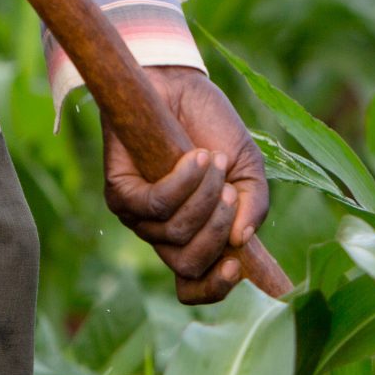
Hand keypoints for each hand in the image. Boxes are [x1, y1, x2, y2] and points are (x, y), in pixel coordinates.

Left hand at [103, 68, 271, 304]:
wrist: (180, 86)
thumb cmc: (213, 129)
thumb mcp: (247, 168)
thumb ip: (254, 205)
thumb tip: (243, 240)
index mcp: (196, 236)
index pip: (195, 286)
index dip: (215, 289)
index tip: (239, 267)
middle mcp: (164, 234)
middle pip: (188, 265)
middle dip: (217, 230)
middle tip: (231, 192)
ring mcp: (139, 217)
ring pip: (175, 233)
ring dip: (204, 197)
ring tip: (212, 160)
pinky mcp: (120, 193)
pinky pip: (154, 205)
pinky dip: (181, 183)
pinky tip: (194, 157)